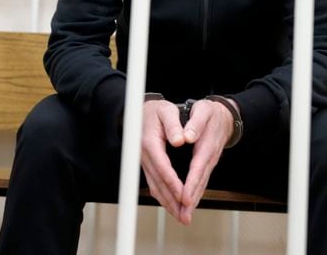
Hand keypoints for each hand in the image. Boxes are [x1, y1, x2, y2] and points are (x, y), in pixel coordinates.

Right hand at [140, 100, 186, 219]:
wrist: (142, 111)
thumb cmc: (157, 110)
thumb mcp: (167, 111)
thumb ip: (174, 125)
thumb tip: (181, 140)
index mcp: (150, 142)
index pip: (162, 167)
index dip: (173, 183)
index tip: (184, 195)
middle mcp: (144, 155)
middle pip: (158, 183)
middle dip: (172, 200)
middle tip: (184, 215)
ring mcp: (144, 162)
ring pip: (155, 187)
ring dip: (167, 203)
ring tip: (181, 216)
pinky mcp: (147, 165)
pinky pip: (154, 184)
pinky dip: (163, 197)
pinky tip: (171, 205)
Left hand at [178, 98, 235, 223]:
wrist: (224, 115)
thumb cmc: (211, 112)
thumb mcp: (203, 111)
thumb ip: (195, 123)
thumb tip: (186, 137)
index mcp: (207, 144)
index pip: (198, 167)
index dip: (191, 183)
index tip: (184, 197)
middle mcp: (209, 157)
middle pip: (200, 181)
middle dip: (191, 199)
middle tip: (183, 216)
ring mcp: (209, 163)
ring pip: (201, 185)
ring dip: (192, 201)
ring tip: (183, 216)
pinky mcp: (206, 165)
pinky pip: (200, 182)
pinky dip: (194, 194)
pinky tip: (186, 204)